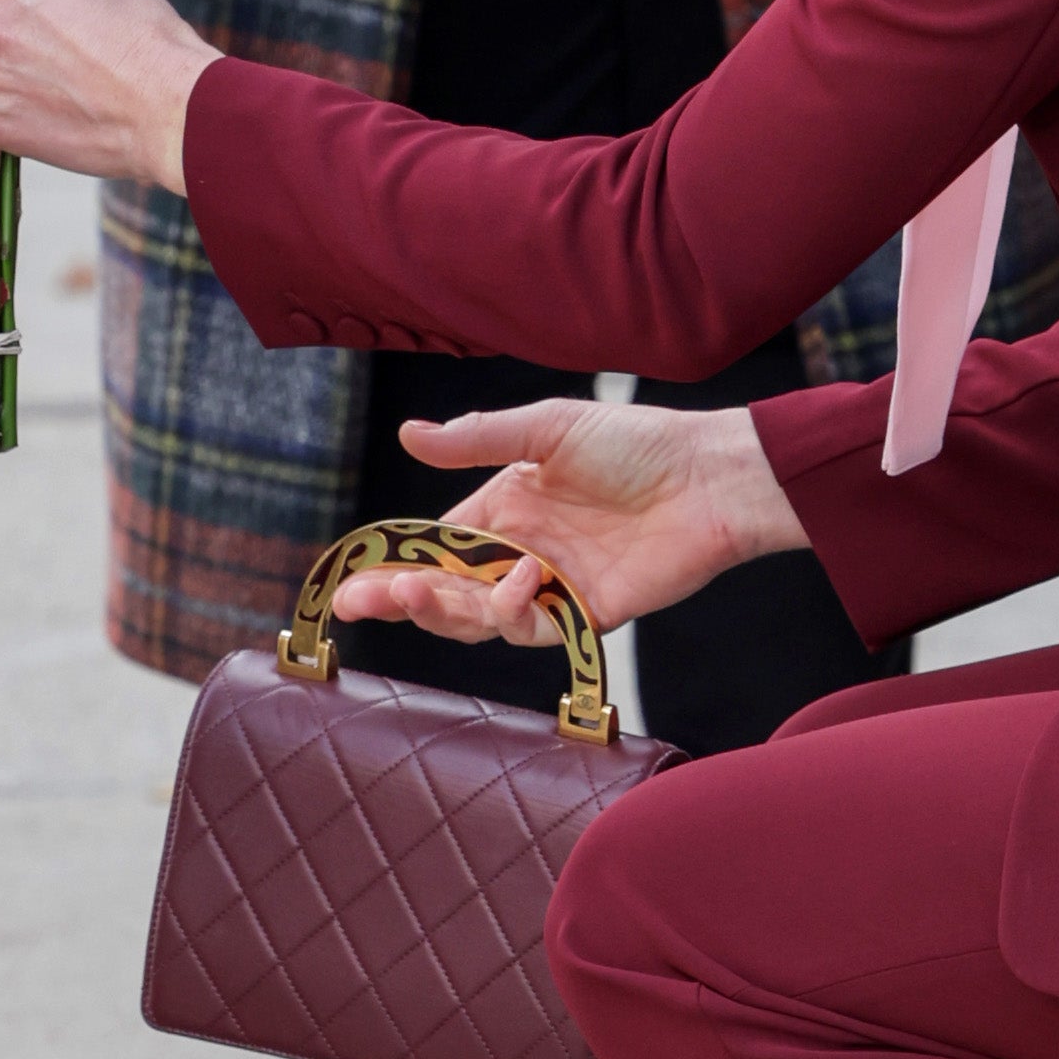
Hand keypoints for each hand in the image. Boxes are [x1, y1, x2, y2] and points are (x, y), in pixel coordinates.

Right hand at [331, 393, 812, 644]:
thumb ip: (478, 438)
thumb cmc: (635, 442)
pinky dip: (513, 611)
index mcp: (504, 509)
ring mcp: (551, 588)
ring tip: (418, 590)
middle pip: (443, 593)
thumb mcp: (547, 427)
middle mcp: (520, 553)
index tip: (350, 581)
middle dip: (397, 600)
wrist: (708, 479)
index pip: (432, 547)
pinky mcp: (584, 617)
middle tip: (359, 603)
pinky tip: (523, 578)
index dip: (390, 566)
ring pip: (476, 621)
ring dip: (443, 611)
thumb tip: (407, 433)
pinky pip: (531, 631)